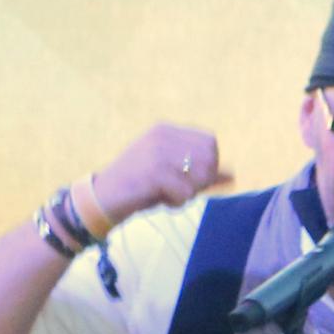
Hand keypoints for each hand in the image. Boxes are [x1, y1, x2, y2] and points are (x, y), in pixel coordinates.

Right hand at [89, 123, 229, 223]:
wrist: (102, 199)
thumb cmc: (138, 188)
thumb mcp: (170, 175)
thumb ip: (200, 173)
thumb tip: (232, 175)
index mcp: (165, 130)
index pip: (210, 141)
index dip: (209, 164)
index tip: (192, 180)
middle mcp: (162, 136)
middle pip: (209, 157)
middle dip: (202, 180)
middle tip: (181, 190)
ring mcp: (157, 152)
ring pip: (199, 175)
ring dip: (189, 193)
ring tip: (168, 195)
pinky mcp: (153, 173)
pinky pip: (185, 192)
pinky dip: (177, 202)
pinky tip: (160, 200)